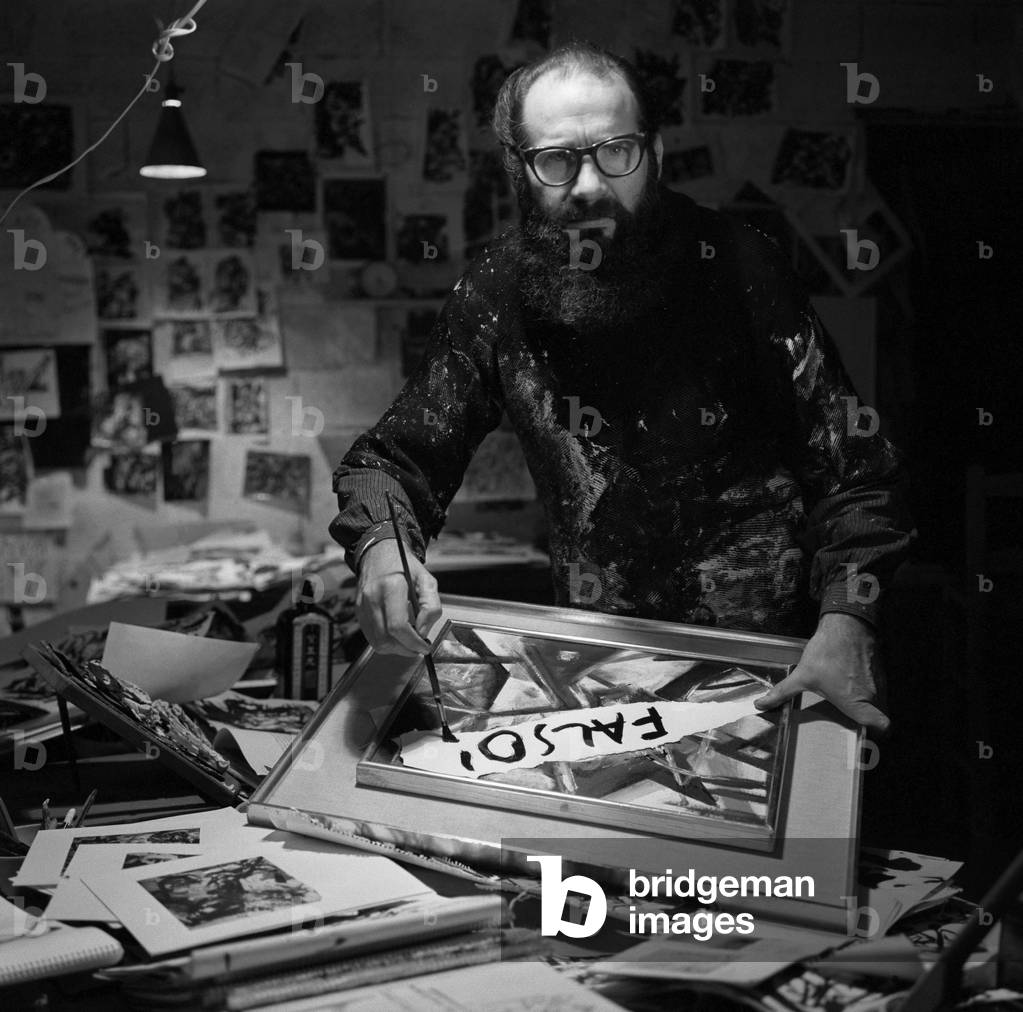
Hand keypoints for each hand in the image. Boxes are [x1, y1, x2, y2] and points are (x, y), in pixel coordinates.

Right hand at [355, 539, 441, 656]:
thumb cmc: (404, 566)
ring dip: (396, 648)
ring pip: (377, 642)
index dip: (413, 642)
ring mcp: (362, 605)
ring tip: (409, 641)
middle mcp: (372, 597)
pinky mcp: (358, 611)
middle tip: (419, 647)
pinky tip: (397, 634)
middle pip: (386, 638)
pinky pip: (371, 636)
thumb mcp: (426, 580)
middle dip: (406, 649)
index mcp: (391, 586)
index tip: (424, 646)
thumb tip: (423, 631)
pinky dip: (386, 641)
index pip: (398, 626)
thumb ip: (431, 605)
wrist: (379, 553)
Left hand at [753, 612, 889, 735]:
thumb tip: (760, 704)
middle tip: (848, 722)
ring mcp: (879, 682)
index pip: (883, 727)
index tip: (863, 735)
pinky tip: (850, 684)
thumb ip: (782, 693)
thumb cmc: (827, 653)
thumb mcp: (802, 675)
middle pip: (878, 716)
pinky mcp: (880, 671)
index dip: (877, 735)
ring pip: (879, 702)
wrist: (846, 624)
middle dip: (865, 722)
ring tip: (848, 704)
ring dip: (867, 705)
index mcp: (856, 702)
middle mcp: (873, 695)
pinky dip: (868, 690)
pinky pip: (878, 688)